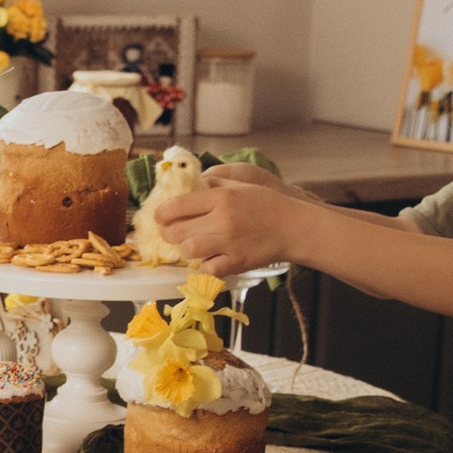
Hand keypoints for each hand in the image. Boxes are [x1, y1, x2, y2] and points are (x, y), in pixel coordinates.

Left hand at [150, 163, 309, 282]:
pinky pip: (207, 269)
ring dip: (186, 249)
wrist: (293, 227)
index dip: (161, 212)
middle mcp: (222, 220)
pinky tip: (209, 259)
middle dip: (168, 233)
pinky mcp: (236, 262)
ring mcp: (229, 243)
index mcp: (221, 197)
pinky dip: (204, 266)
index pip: (177, 205)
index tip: (159, 216)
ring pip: (188, 250)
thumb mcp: (240, 184)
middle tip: (171, 232)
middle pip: (177, 231)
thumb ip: (213, 183)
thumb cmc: (266, 203)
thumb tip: (186, 185)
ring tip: (192, 244)